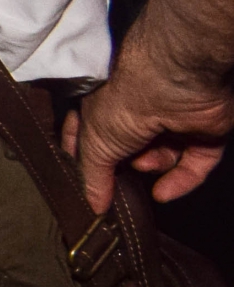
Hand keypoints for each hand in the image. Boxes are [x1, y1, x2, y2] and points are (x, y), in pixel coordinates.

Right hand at [72, 36, 231, 210]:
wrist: (176, 80)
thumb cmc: (123, 101)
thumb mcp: (93, 143)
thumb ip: (91, 177)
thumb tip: (93, 207)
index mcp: (105, 105)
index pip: (89, 133)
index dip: (84, 157)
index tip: (81, 182)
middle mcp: (138, 112)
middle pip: (129, 150)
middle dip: (124, 168)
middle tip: (116, 184)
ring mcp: (173, 122)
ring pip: (163, 158)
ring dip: (153, 166)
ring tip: (145, 164)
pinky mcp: (204, 132)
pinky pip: (195, 163)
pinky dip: (182, 180)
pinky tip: (165, 193)